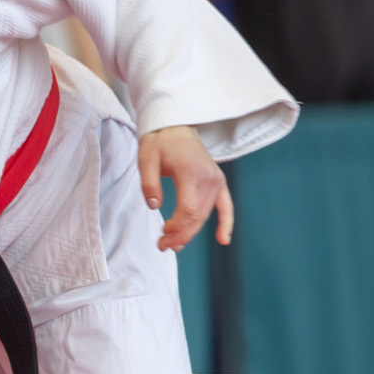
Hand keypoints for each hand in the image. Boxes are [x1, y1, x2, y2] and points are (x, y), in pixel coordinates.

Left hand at [139, 125, 233, 250]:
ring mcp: (216, 180)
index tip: (161, 233)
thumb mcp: (146, 159)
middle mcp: (208, 178)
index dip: (176, 227)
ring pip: (206, 215)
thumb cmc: (159, 143)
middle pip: (198, 216)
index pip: (188, 209)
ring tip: (174, 245)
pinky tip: (223, 240)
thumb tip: (154, 206)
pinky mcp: (219, 182)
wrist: (176, 128)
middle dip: (181, 236)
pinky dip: (226, 223)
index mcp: (191, 173)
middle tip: (163, 246)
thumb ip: (149, 182)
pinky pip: (227, 206)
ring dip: (192, 233)